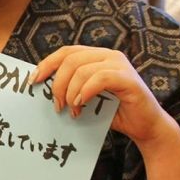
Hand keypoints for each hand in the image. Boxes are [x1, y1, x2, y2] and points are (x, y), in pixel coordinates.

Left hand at [34, 45, 179, 149]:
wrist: (145, 127)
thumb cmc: (114, 113)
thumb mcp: (87, 98)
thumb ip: (71, 88)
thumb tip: (41, 89)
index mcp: (97, 57)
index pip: (66, 52)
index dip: (47, 64)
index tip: (33, 81)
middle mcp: (109, 55)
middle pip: (70, 59)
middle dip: (57, 83)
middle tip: (56, 105)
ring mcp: (120, 65)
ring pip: (82, 69)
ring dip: (71, 92)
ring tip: (72, 110)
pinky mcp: (128, 78)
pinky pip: (100, 78)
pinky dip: (85, 92)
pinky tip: (81, 105)